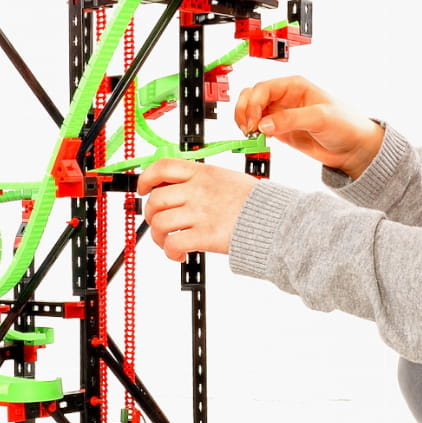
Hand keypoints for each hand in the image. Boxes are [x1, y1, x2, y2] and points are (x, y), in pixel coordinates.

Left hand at [137, 159, 256, 259]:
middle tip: (159, 224)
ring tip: (170, 243)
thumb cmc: (257, 203)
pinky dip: (171, 252)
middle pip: (156, 199)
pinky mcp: (205, 236)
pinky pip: (173, 244)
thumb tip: (179, 188)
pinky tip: (180, 255)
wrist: (278, 221)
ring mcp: (200, 213)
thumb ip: (202, 181)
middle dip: (151, 215)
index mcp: (203, 173)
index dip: (146, 178)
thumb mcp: (228, 178)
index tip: (143, 189)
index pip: (163, 167)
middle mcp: (198, 191)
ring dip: (159, 237)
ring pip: (160, 223)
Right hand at [233, 75, 384, 176]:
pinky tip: (257, 140)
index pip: (263, 88)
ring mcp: (281, 114)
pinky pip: (258, 128)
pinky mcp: (280, 131)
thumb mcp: (320, 118)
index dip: (253, 103)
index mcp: (294, 86)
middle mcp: (285, 97)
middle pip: (251, 96)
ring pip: (251, 111)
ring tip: (250, 135)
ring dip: (245, 121)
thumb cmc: (346, 125)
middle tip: (248, 129)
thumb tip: (263, 124)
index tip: (254, 122)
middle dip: (244, 111)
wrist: (354, 148)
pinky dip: (252, 133)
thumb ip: (290, 119)